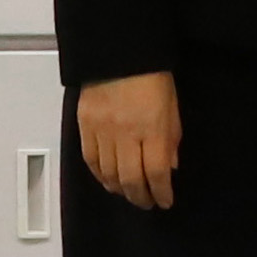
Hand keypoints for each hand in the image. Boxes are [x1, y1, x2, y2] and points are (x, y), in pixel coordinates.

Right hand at [76, 71, 180, 210]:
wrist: (119, 52)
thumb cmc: (151, 75)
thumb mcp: (172, 107)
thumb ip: (171, 140)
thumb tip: (169, 167)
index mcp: (152, 128)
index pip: (156, 172)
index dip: (161, 192)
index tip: (165, 201)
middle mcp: (126, 133)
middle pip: (131, 179)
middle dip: (140, 197)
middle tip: (147, 203)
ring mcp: (103, 131)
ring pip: (108, 174)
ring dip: (120, 189)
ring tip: (128, 193)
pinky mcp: (85, 125)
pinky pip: (90, 160)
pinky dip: (99, 175)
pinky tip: (107, 180)